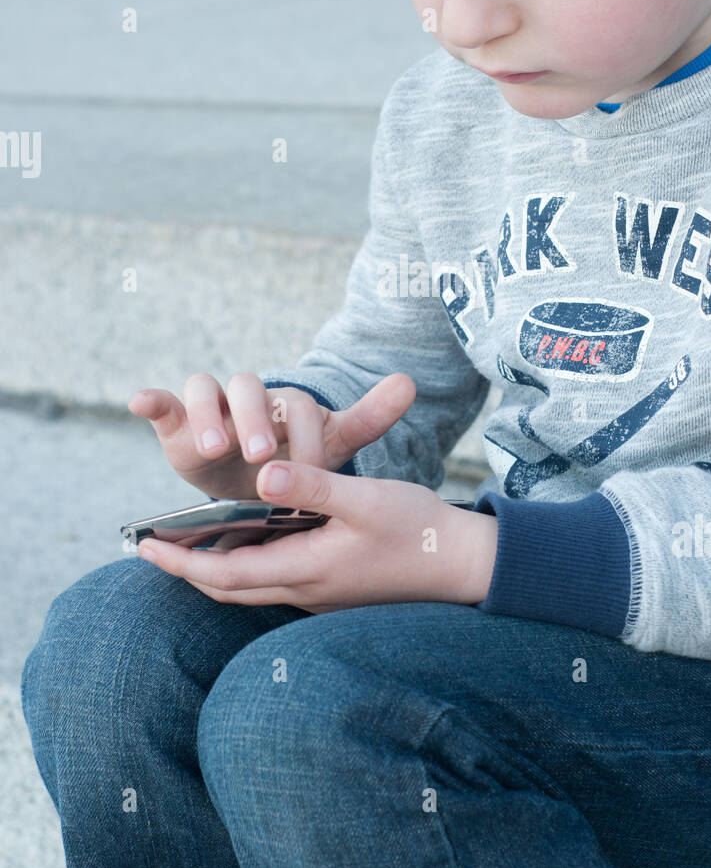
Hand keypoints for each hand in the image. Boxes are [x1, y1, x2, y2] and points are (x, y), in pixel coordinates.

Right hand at [127, 371, 416, 498]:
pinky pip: (163, 402)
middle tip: (262, 455)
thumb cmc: (294, 463)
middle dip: (255, 420)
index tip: (311, 469)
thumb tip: (411, 380)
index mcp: (288, 403)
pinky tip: (141, 402)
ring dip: (211, 416)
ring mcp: (212, 408)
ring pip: (206, 390)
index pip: (297, 404)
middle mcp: (249, 398)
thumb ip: (368, 416)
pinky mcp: (177, 423)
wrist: (250, 487)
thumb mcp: (333, 446)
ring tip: (218, 449)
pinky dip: (152, 399)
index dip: (303, 434)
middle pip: (250, 389)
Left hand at [136, 461, 498, 611]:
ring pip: (251, 587)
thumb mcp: (366, 498)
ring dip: (214, 569)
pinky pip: (275, 582)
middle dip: (186, 569)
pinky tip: (246, 543)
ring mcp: (320, 595)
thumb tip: (262, 476)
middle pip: (228, 588)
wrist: (465, 565)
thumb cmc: (418, 528)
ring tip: (186, 544)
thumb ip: (313, 485)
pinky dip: (247, 565)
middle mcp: (306, 591)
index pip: (224, 575)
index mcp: (306, 570)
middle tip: (149, 548)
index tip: (143, 546)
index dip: (180, 562)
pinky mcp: (334, 589)